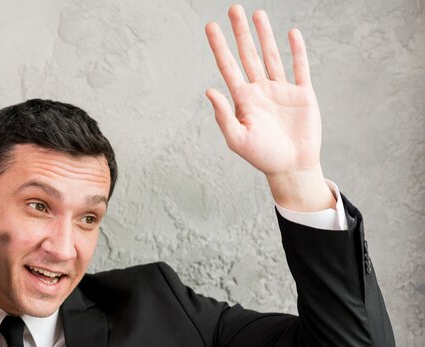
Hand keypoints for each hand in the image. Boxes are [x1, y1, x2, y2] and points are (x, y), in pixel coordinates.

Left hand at [205, 5, 334, 210]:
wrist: (291, 167)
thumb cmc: (262, 156)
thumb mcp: (237, 139)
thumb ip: (223, 115)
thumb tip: (209, 90)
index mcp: (243, 99)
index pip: (228, 67)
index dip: (219, 47)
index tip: (210, 26)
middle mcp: (260, 90)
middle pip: (248, 54)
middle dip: (241, 32)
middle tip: (233, 8)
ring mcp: (281, 90)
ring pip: (271, 56)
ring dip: (265, 35)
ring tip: (257, 14)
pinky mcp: (302, 94)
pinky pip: (299, 67)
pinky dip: (297, 50)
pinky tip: (291, 33)